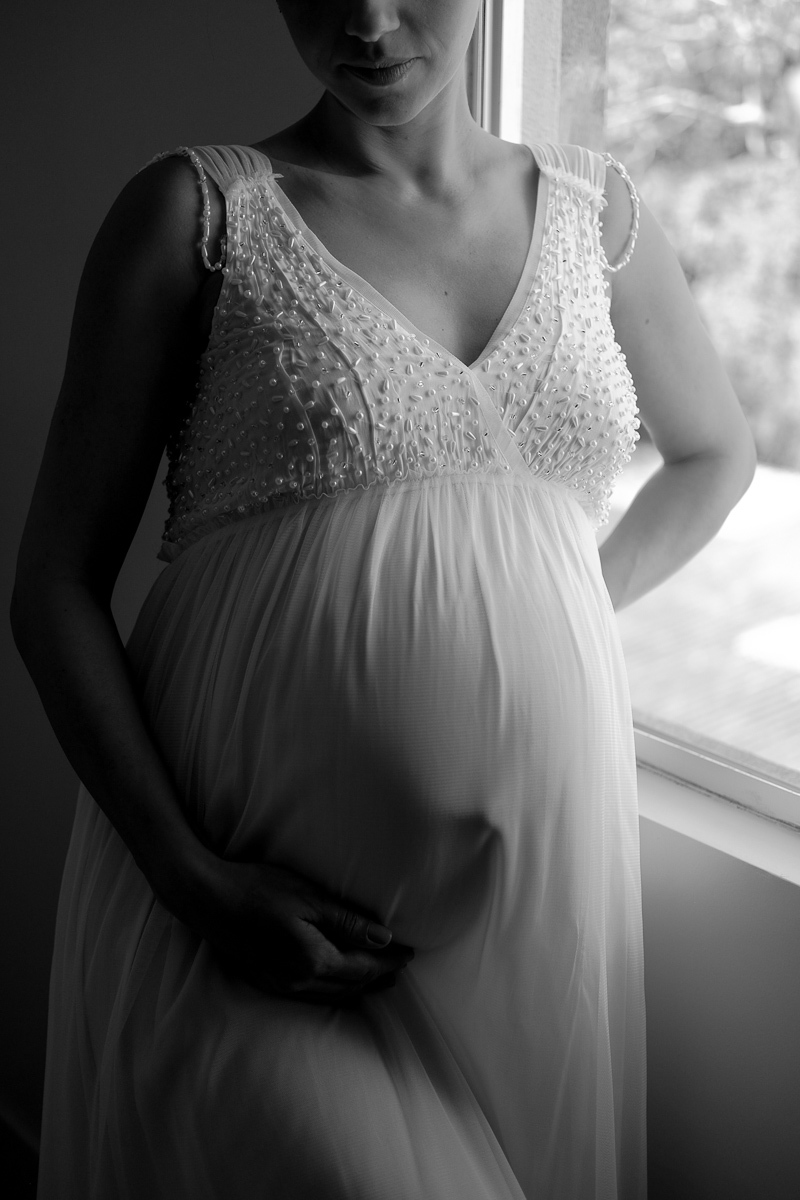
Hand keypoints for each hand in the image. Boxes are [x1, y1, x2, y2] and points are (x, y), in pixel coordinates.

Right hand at [167, 858, 414, 1004]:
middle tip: (401, 967)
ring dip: (359, 987)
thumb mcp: (308, 898)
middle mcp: (300, 981)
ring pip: (332, 995)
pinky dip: (334, 990)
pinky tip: (337, 982)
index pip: (365, 967)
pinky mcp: (266, 981)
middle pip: (352, 985)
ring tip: (378, 978)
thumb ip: (348, 921)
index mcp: (314, 960)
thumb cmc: (258, 888)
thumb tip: (385, 938)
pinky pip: (311, 996)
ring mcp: (281, 985)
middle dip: (379, 977)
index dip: (390, 961)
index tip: (410, 953)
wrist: (206, 898)